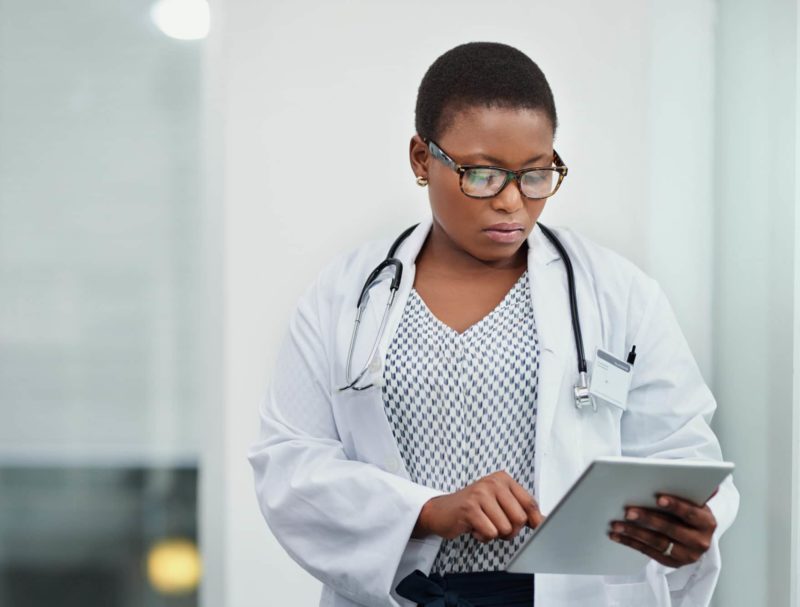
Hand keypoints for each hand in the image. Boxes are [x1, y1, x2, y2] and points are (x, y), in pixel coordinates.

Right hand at [412, 470, 543, 541]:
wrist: (441, 511)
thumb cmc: (473, 507)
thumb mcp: (498, 502)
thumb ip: (520, 509)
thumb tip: (544, 521)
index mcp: (503, 479)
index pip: (530, 503)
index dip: (536, 520)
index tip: (536, 528)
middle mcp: (493, 483)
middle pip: (520, 518)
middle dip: (511, 530)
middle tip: (497, 526)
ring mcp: (480, 494)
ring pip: (505, 528)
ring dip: (495, 534)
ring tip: (483, 524)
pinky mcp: (469, 508)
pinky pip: (490, 533)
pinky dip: (483, 537)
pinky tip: (474, 528)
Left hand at [608, 493, 717, 566]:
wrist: (695, 536)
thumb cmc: (690, 511)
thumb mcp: (694, 500)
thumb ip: (689, 488)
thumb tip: (690, 473)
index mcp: (707, 522)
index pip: (690, 513)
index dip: (675, 506)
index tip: (658, 498)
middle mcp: (700, 542)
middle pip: (670, 529)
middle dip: (648, 519)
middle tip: (627, 511)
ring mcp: (686, 555)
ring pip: (657, 543)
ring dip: (634, 533)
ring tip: (616, 524)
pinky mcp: (672, 563)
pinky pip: (648, 553)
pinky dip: (630, 543)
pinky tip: (616, 535)